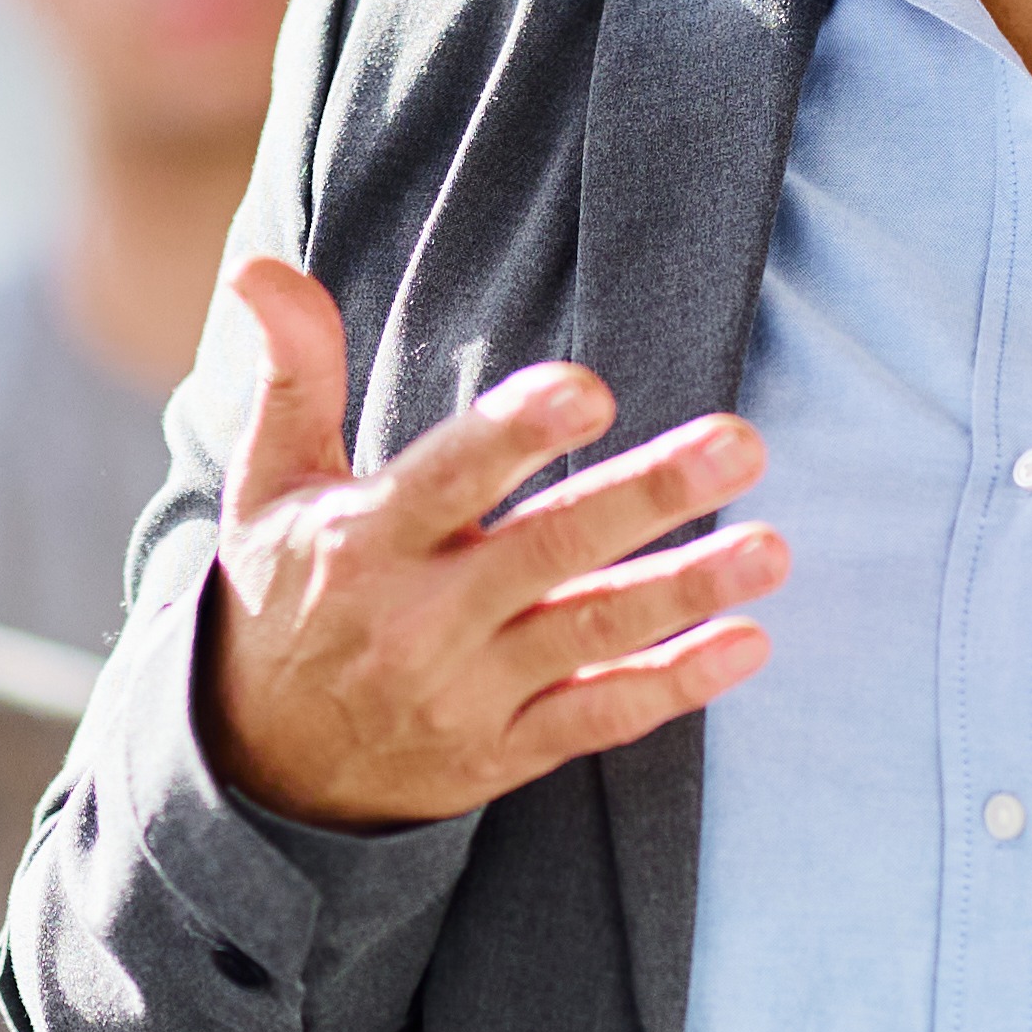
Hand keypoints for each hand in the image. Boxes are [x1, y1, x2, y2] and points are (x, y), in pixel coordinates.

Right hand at [193, 255, 784, 831]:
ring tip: (772, 548)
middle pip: (546, 550)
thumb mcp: (269, 484)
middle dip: (647, 497)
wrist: (261, 765)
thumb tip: (260, 267)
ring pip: (588, 635)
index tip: (589, 391)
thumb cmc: (286, 593)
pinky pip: (597, 720)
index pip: (446, 477)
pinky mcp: (502, 754)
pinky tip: (746, 645)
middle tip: (740, 446)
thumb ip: (291, 373)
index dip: (514, 435)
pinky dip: (672, 686)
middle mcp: (418, 617)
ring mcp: (465, 692)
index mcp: (363, 538)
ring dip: (685, 590)